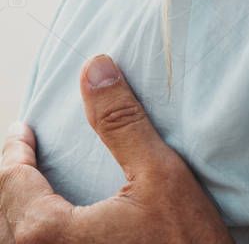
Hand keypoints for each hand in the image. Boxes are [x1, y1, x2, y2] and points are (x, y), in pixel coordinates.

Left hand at [0, 55, 234, 243]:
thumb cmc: (184, 243)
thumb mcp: (158, 174)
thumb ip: (120, 122)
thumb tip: (95, 68)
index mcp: (50, 234)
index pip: (12, 182)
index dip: (15, 150)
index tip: (23, 130)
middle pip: (5, 215)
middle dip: (12, 181)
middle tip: (23, 153)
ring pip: (15, 241)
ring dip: (18, 212)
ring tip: (33, 186)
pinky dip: (32, 236)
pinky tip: (54, 225)